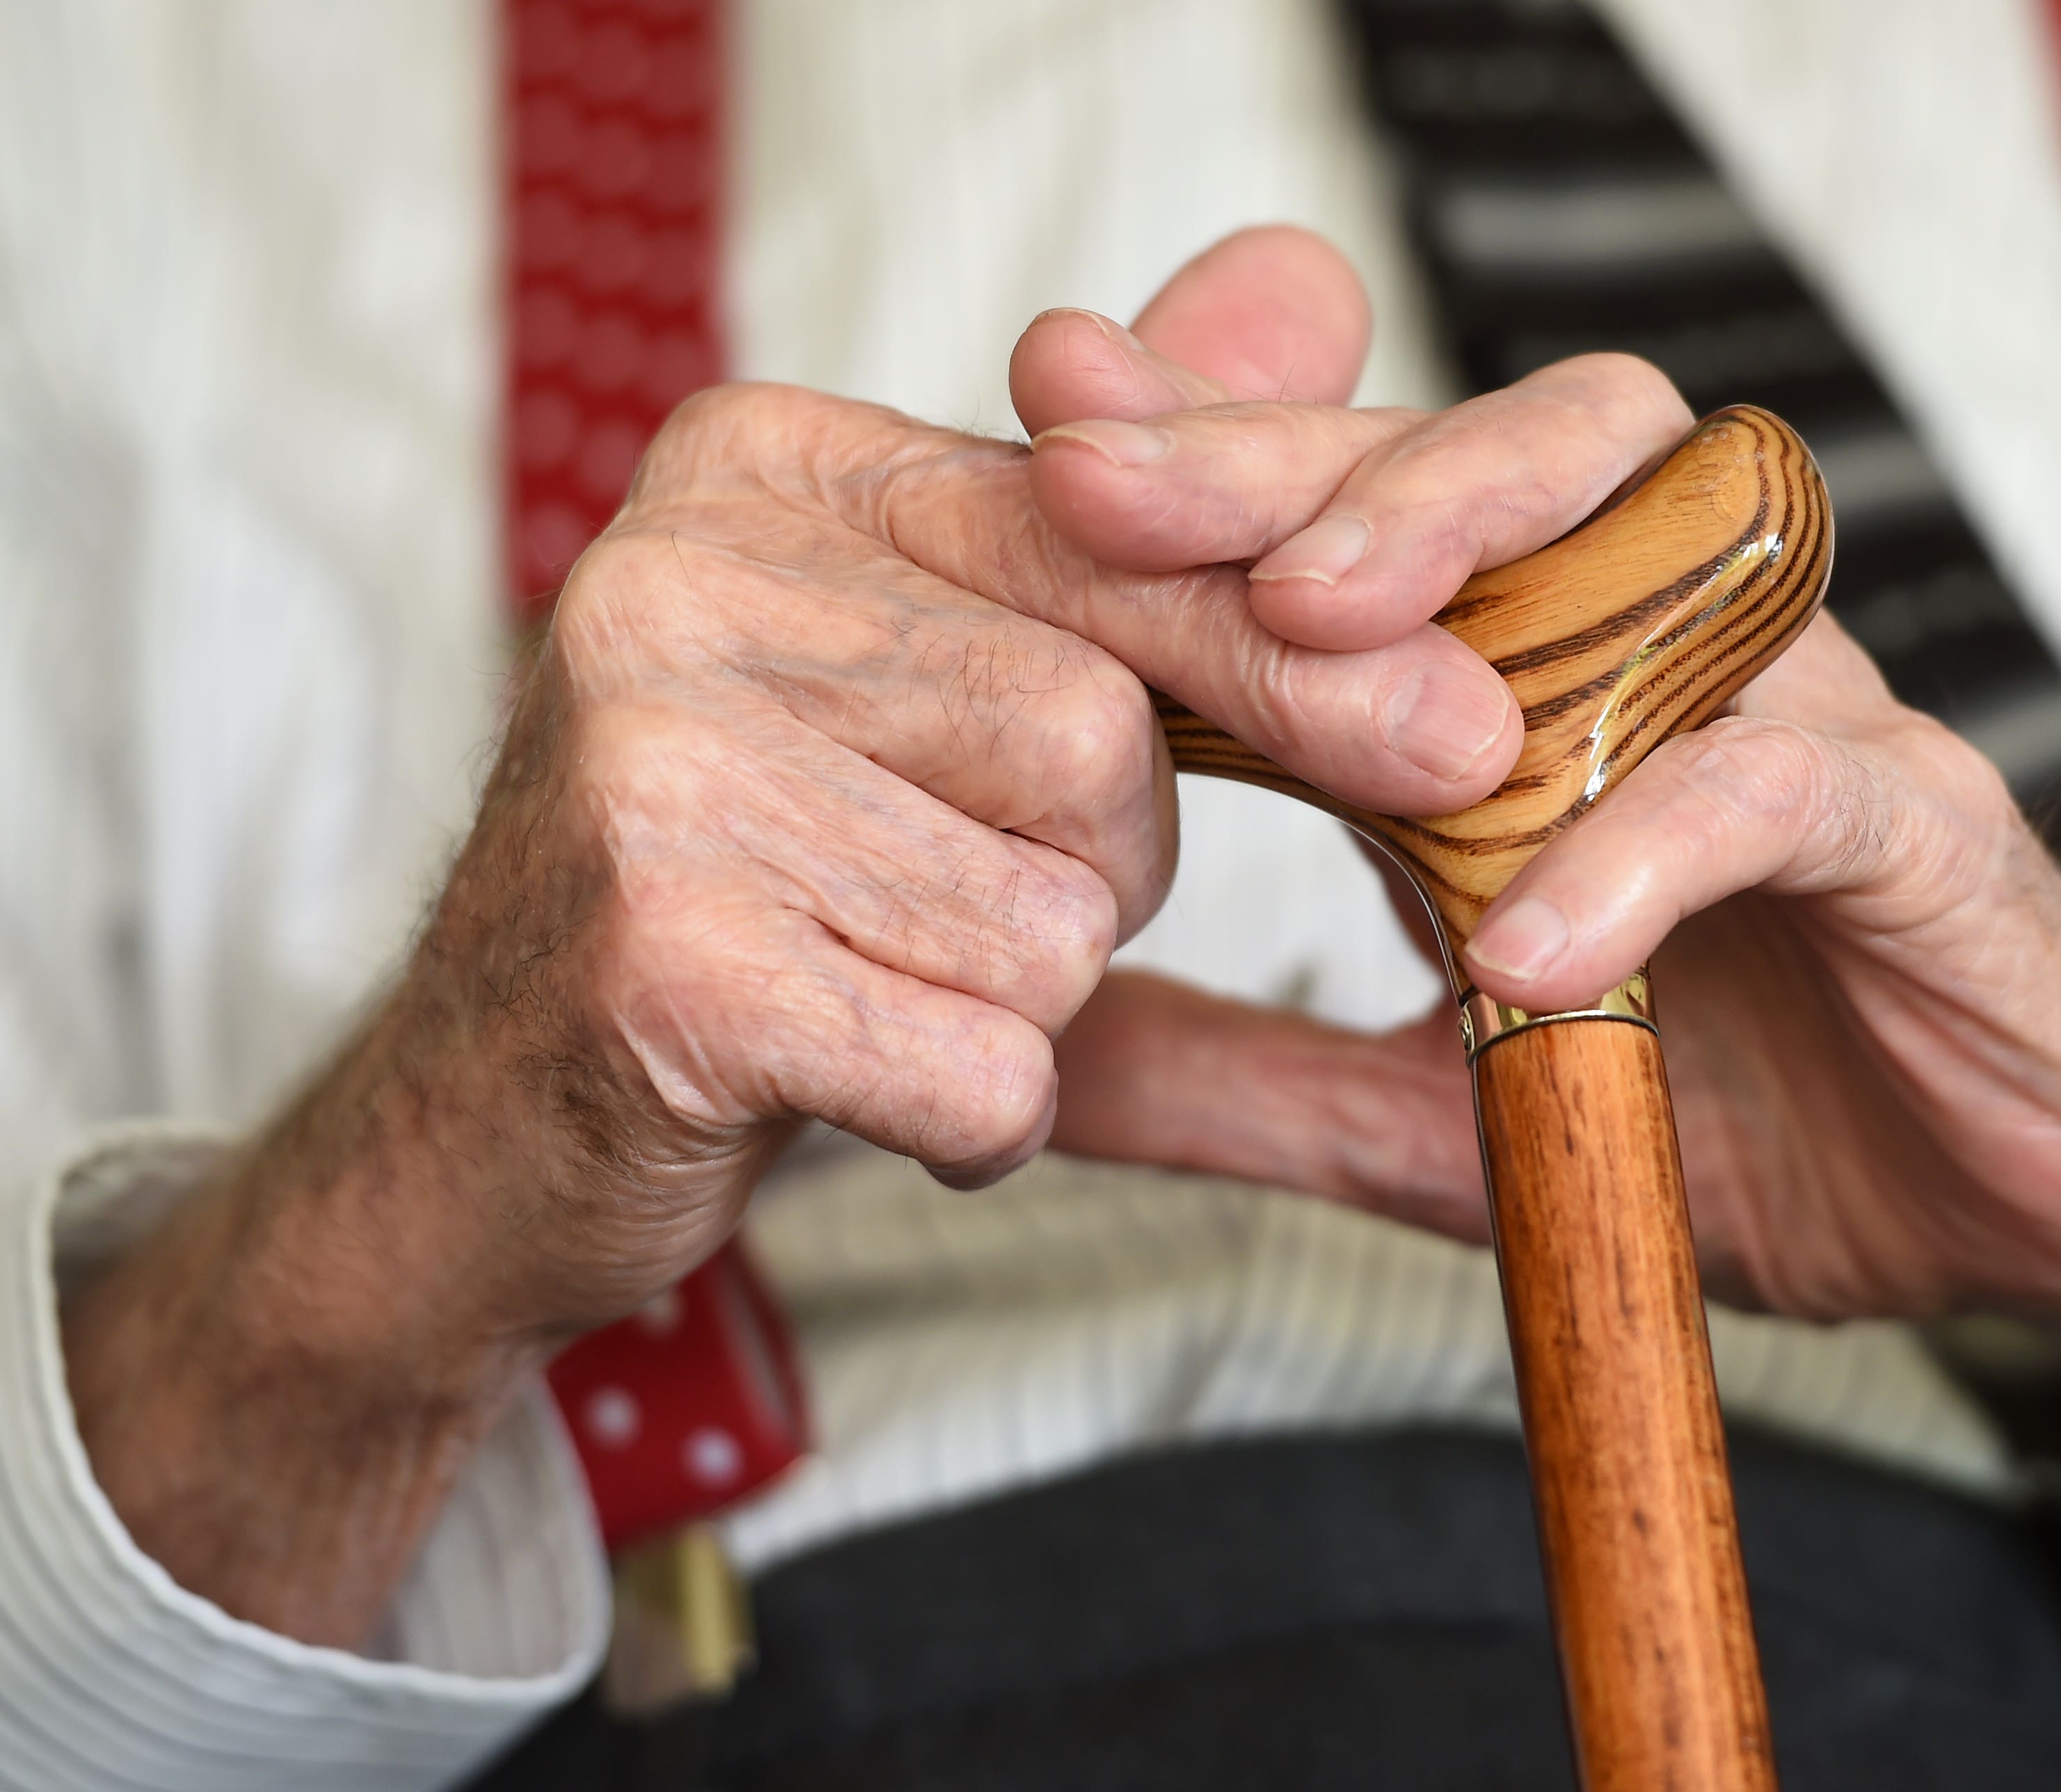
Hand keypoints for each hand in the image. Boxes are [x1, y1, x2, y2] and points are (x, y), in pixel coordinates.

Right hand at [58, 226, 1686, 1646]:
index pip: (1108, 539)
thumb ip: (1128, 503)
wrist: (490, 1128)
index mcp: (762, 467)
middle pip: (1098, 741)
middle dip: (1093, 871)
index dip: (1290, 655)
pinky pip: (981, 1067)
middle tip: (950, 909)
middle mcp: (679, 573)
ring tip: (872, 986)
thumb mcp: (939, 669)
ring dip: (1021, 1004)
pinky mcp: (657, 955)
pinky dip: (970, 1119)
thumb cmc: (755, 884)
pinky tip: (853, 1087)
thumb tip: (1313, 287)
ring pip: (1053, 921)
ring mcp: (647, 761)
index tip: (1463, 733)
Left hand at [1023, 235, 2060, 1748]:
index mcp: (1547, 707)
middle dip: (1288, 455)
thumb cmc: (1768, 1118)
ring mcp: (1803, 724)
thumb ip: (1260, 1078)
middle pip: (1480, 470)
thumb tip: (1041, 1065)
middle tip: (1102, 471)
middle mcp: (1671, 666)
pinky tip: (1520, 944)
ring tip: (1305, 625)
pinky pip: (1776, 790)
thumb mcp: (1453, 1118)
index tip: (1041, 429)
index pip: (1367, 535)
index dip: (1211, 473)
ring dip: (1470, 550)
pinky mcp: (1922, 831)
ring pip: (1652, 536)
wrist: (2053, 1208)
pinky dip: (1643, 850)